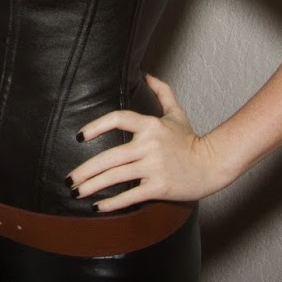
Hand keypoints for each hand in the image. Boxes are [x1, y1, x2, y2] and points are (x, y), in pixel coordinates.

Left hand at [68, 75, 233, 209]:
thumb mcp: (177, 113)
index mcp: (151, 126)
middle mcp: (150, 145)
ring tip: (76, 192)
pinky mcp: (159, 187)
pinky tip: (97, 207)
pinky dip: (112, 203)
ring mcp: (154, 167)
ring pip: (116, 177)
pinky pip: (131, 196)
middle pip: (110, 157)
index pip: (118, 119)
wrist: (213, 165)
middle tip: (69, 179)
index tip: (80, 137)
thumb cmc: (191, 140)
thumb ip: (162, 92)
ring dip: (92, 186)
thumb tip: (146, 74)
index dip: (96, 126)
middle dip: (85, 170)